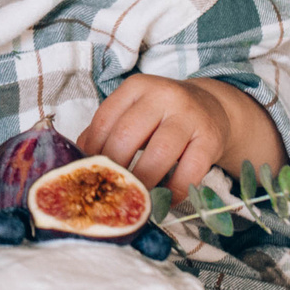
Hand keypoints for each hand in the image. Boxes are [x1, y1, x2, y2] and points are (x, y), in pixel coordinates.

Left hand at [77, 74, 275, 195]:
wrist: (212, 107)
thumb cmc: (162, 115)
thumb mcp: (134, 111)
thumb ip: (107, 131)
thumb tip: (77, 162)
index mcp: (136, 87)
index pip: (105, 121)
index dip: (92, 152)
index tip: (88, 175)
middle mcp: (163, 95)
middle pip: (127, 137)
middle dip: (114, 170)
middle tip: (108, 192)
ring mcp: (189, 116)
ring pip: (157, 155)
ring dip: (142, 184)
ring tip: (133, 201)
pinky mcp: (210, 138)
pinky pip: (188, 172)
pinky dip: (173, 192)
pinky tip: (163, 201)